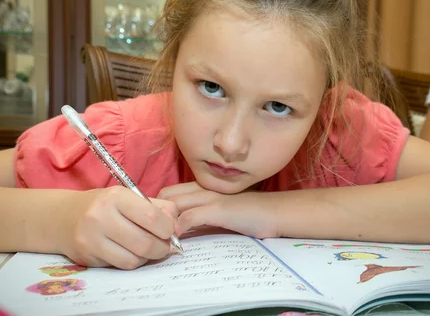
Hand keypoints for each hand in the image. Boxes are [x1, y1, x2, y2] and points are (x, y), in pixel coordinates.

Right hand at [57, 186, 179, 269]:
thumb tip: (178, 228)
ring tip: (149, 248)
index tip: (171, 230)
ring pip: (135, 258)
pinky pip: (122, 266)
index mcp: (116, 197)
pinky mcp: (89, 257)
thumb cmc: (104, 205)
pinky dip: (134, 262)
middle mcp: (101, 216)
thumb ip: (158, 208)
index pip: (152, 217)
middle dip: (163, 247)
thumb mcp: (130, 197)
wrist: (63, 217)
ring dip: (149, 257)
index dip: (168, 227)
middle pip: (145, 242)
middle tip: (166, 245)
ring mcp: (92, 239)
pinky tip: (133, 252)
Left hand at [157, 182, 279, 238]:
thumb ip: (200, 217)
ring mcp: (210, 198)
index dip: (157, 207)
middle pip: (166, 197)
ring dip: (164, 222)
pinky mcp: (219, 210)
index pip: (168, 192)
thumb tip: (179, 229)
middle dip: (155, 214)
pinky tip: (178, 241)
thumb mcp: (219, 212)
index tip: (154, 224)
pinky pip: (190, 217)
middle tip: (154, 233)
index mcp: (202, 188)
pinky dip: (179, 229)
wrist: (275, 212)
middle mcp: (203, 189)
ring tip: (160, 239)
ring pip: (174, 204)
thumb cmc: (249, 214)